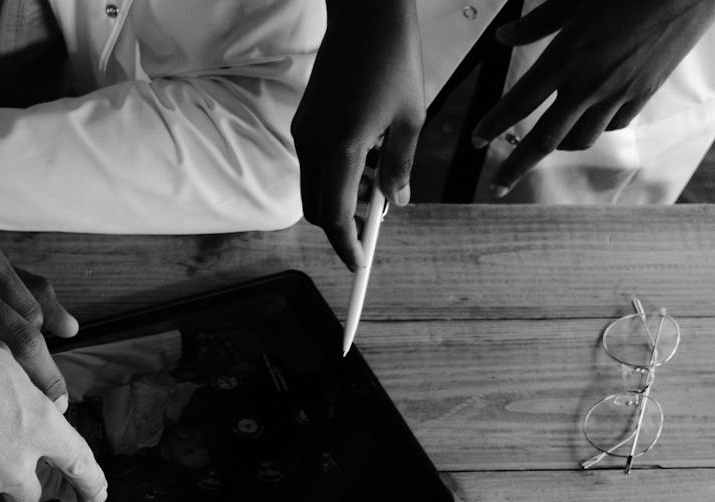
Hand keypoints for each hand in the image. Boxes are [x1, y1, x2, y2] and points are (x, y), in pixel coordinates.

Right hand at [292, 0, 423, 269]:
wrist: (366, 16)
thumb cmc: (394, 61)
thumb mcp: (411, 118)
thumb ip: (401, 166)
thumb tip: (396, 202)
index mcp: (343, 148)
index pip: (336, 216)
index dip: (346, 245)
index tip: (359, 263)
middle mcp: (314, 144)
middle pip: (317, 209)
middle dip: (341, 227)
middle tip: (371, 229)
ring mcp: (304, 133)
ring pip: (314, 188)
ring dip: (339, 199)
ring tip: (377, 186)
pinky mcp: (304, 121)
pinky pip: (313, 163)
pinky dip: (334, 176)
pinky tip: (364, 160)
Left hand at [472, 0, 714, 194]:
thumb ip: (538, 22)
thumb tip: (503, 37)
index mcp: (567, 57)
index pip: (519, 103)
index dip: (493, 125)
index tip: (475, 140)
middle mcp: (590, 83)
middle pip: (544, 138)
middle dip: (516, 166)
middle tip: (496, 186)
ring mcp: (620, 93)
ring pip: (580, 138)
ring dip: (558, 146)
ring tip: (544, 147)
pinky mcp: (644, 93)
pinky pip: (613, 125)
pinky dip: (596, 129)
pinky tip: (590, 123)